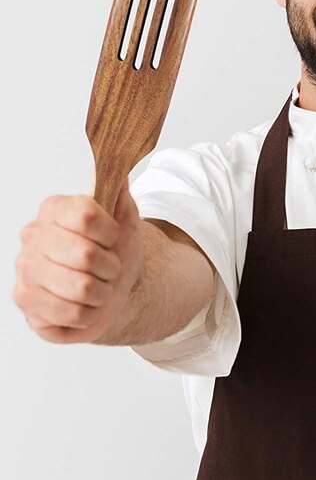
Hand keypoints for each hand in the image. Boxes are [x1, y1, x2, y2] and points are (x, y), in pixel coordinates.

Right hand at [13, 178, 143, 344]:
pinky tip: (86, 304)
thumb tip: (117, 165)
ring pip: (81, 287)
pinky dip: (91, 313)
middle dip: (111, 267)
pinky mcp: (27, 304)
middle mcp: (33, 238)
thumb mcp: (126, 220)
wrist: (112, 290)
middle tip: (110, 268)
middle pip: (85, 255)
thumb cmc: (115, 253)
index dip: (109, 232)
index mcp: (55, 210)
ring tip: (100, 287)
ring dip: (103, 292)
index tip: (113, 238)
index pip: (85, 214)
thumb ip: (120, 194)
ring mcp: (25, 272)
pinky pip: (72, 314)